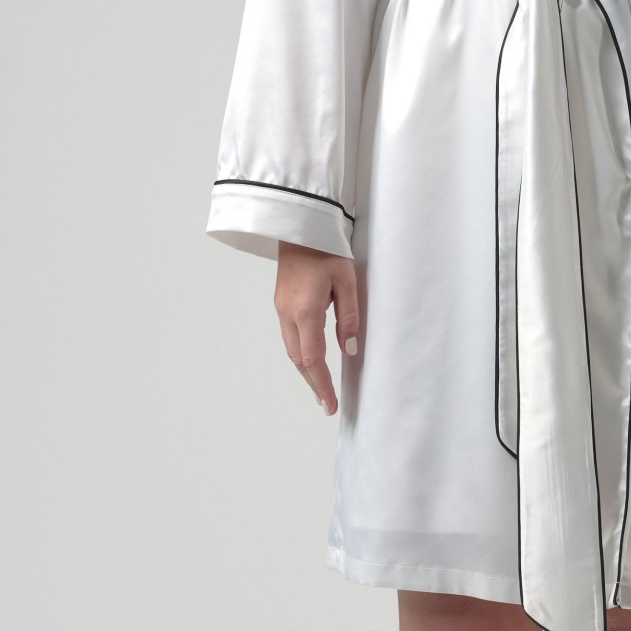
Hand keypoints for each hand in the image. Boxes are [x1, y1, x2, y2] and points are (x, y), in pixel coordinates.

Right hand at [274, 242, 359, 414]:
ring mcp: (281, 308)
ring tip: (320, 386)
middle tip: (326, 404)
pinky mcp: (281, 302)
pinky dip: (300, 353)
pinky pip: (289, 336)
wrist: (300, 225)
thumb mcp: (346, 281)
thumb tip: (350, 349)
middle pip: (299, 359)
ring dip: (305, 370)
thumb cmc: (327, 249)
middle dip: (313, 383)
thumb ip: (348, 317)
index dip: (322, 385)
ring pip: (292, 349)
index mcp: (305, 311)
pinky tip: (310, 358)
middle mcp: (288, 314)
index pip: (313, 359)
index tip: (330, 404)